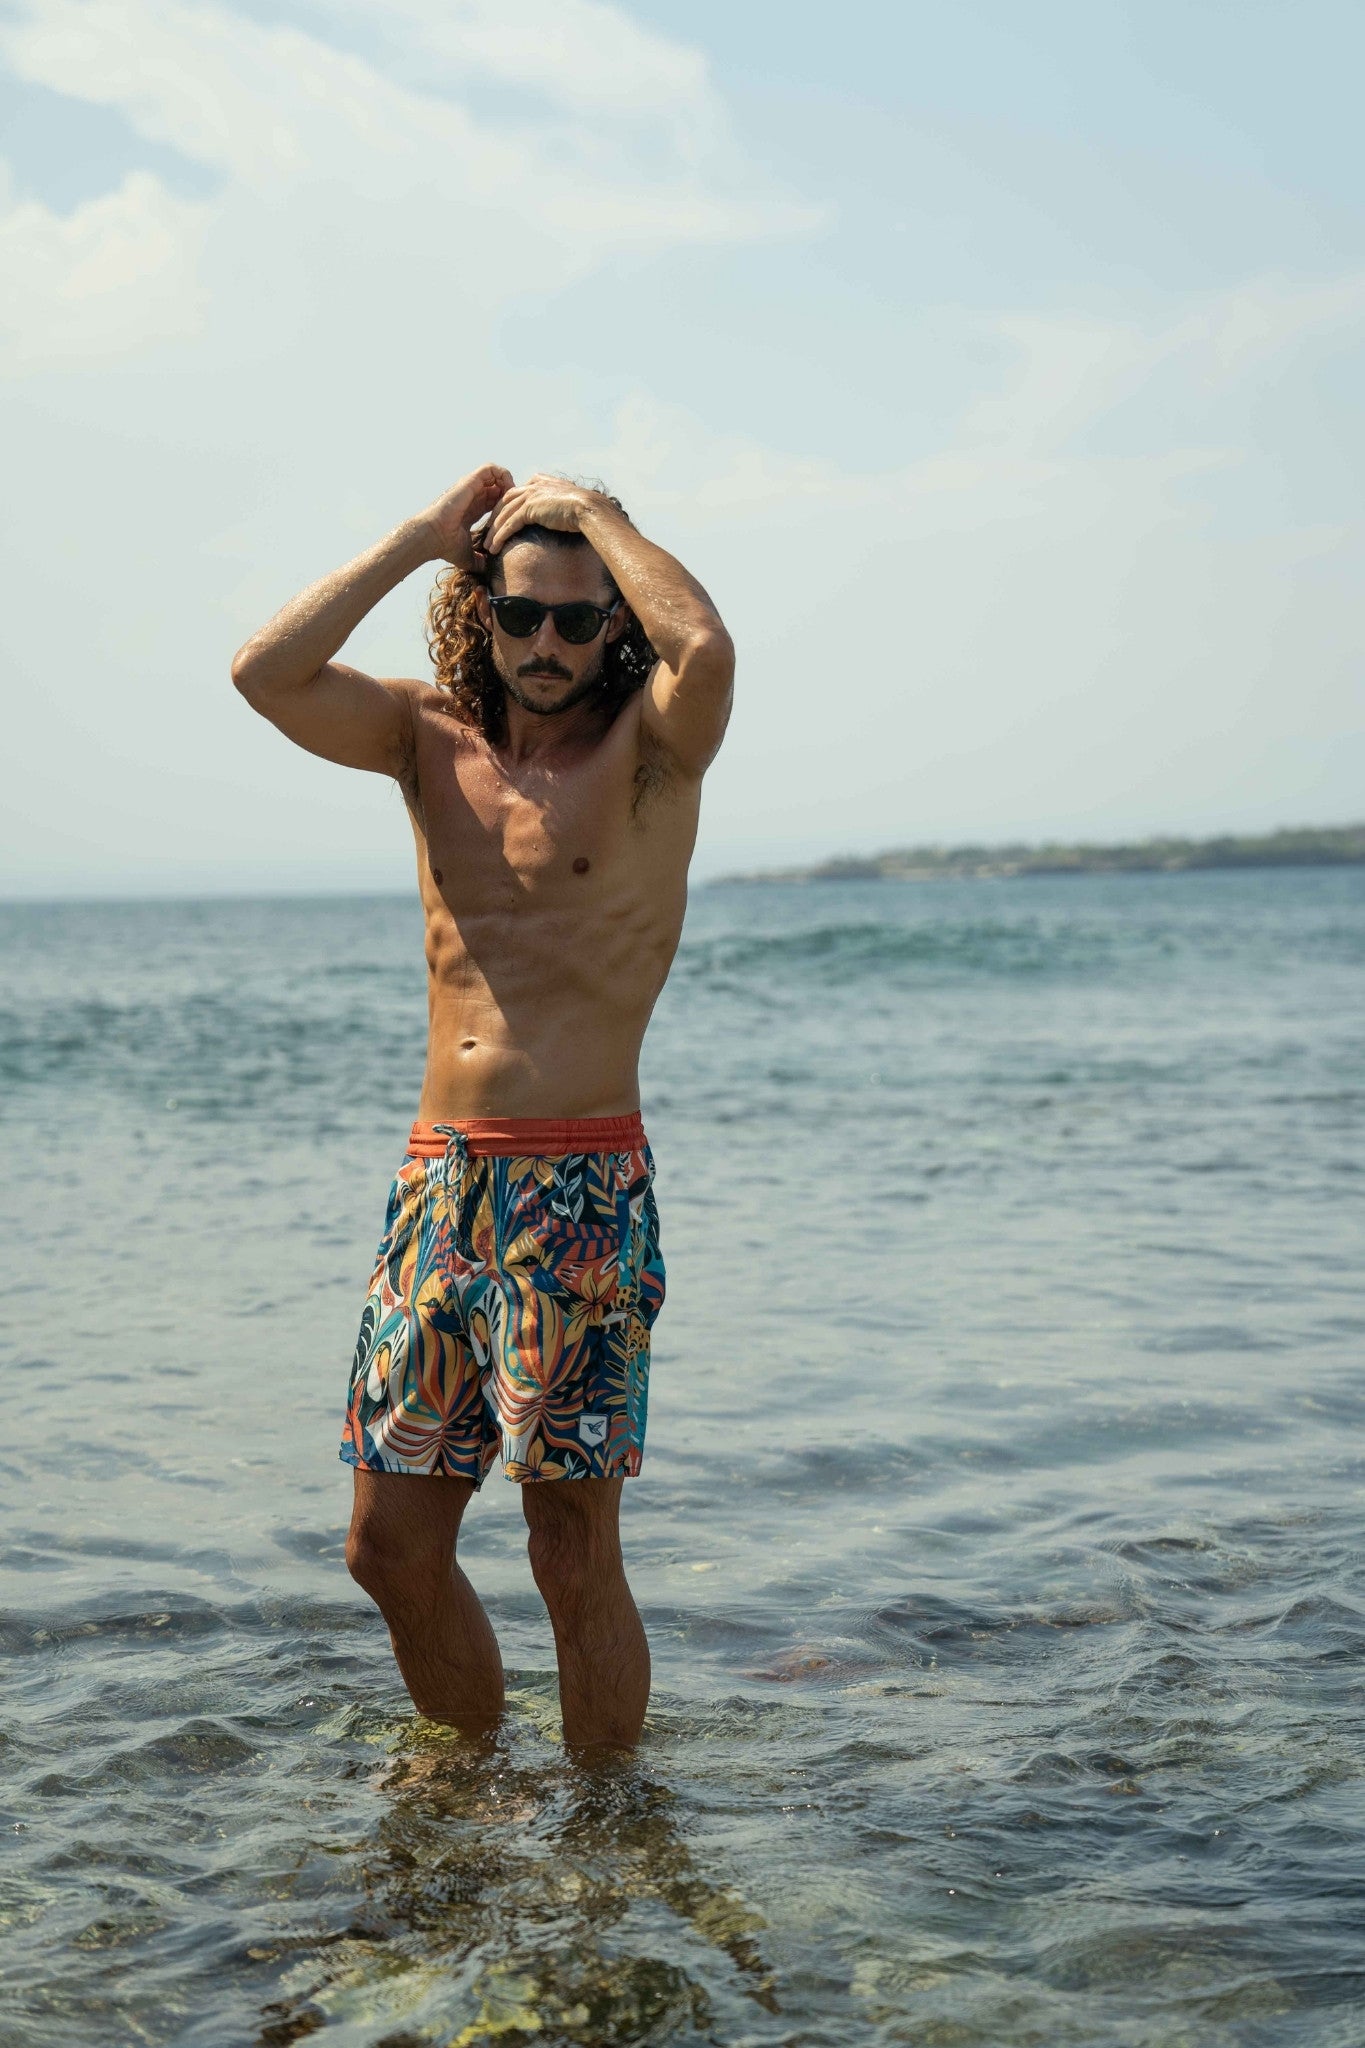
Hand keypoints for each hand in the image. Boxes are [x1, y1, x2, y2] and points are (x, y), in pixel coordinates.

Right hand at [419, 465, 513, 567]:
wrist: (433, 536)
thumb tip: (489, 571)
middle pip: (497, 486)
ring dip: (508, 482)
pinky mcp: (470, 482)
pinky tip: (508, 490)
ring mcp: (471, 488)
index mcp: (473, 509)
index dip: (507, 504)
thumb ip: (480, 561)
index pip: (494, 500)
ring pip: (495, 475)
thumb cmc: (446, 546)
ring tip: (514, 496)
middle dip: (511, 492)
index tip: (517, 514)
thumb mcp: (468, 556)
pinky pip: (491, 469)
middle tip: (519, 505)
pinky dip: (502, 475)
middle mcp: (472, 496)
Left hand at [481, 475, 610, 557]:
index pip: (515, 495)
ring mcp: (530, 495)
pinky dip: (500, 535)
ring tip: (488, 547)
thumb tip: (556, 515)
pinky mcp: (530, 508)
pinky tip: (495, 546)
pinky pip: (510, 523)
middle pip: (505, 503)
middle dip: (494, 520)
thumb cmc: (582, 509)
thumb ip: (554, 503)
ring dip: (494, 531)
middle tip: (488, 535)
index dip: (505, 510)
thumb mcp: (565, 501)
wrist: (588, 508)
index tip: (499, 523)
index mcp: (539, 482)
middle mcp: (532, 485)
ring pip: (504, 514)